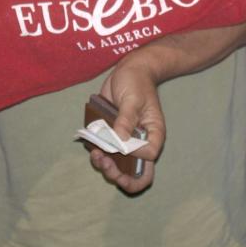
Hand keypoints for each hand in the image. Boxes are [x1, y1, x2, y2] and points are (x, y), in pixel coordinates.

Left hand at [88, 62, 164, 194]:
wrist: (129, 71)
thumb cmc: (136, 82)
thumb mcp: (132, 99)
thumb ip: (126, 120)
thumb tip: (119, 142)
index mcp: (153, 134)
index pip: (149, 157)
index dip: (136, 157)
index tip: (123, 145)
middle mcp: (141, 141)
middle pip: (135, 172)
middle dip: (119, 175)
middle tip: (105, 163)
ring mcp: (126, 140)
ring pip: (119, 166)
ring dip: (106, 166)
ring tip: (96, 155)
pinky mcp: (113, 136)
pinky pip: (106, 153)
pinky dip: (98, 155)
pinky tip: (92, 146)